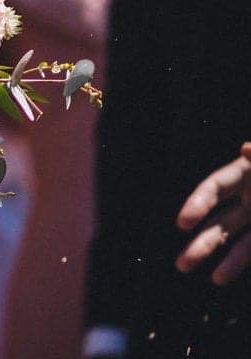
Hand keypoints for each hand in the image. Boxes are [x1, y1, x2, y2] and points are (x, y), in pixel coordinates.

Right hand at [178, 142, 250, 284]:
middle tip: (182, 263)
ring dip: (217, 257)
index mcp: (247, 174)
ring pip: (234, 240)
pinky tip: (221, 276)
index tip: (183, 223)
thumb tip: (246, 148)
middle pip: (220, 220)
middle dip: (201, 242)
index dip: (198, 203)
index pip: (215, 187)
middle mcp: (249, 198)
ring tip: (197, 274)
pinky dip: (238, 263)